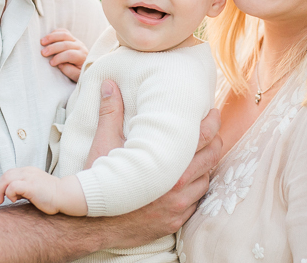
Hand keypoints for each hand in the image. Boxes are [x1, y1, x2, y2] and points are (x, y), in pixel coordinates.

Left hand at [0, 167, 86, 216]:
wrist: (65, 196)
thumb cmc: (51, 196)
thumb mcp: (34, 188)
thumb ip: (24, 188)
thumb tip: (12, 194)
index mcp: (29, 171)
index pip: (10, 173)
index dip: (2, 184)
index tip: (2, 196)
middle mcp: (28, 171)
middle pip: (6, 174)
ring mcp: (29, 177)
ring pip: (7, 178)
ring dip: (1, 190)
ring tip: (5, 200)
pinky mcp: (31, 185)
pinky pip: (13, 186)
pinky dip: (10, 193)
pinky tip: (15, 200)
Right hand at [41, 28, 88, 81]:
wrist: (88, 65)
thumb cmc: (81, 72)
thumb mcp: (78, 76)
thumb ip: (70, 71)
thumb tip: (60, 65)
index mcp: (82, 56)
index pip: (70, 54)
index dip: (59, 58)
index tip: (51, 63)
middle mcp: (80, 46)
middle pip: (65, 44)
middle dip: (53, 48)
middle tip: (43, 53)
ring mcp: (76, 41)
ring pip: (64, 35)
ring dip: (52, 37)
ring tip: (42, 42)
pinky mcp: (72, 38)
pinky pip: (64, 32)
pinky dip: (55, 33)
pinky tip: (47, 37)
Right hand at [86, 80, 222, 246]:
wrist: (91, 223)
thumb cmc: (99, 180)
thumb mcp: (103, 143)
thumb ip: (111, 112)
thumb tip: (109, 84)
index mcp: (166, 162)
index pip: (203, 137)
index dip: (212, 123)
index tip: (212, 113)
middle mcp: (177, 185)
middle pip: (212, 158)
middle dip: (215, 141)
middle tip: (212, 131)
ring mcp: (178, 207)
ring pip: (206, 181)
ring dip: (205, 167)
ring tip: (199, 155)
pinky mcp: (174, 222)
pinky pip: (196, 203)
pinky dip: (195, 190)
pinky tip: (187, 182)